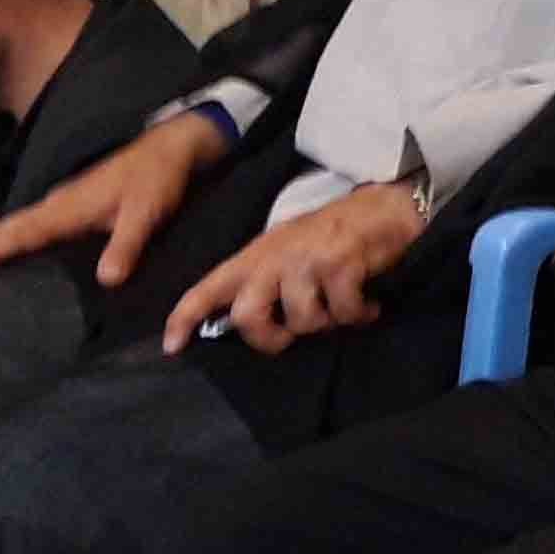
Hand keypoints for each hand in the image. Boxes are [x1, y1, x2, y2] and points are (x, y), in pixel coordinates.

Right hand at [0, 109, 223, 285]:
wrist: (172, 147)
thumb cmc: (158, 180)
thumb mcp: (147, 212)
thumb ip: (127, 244)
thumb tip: (106, 279)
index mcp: (66, 208)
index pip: (15, 234)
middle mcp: (55, 205)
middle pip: (2, 231)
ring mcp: (61, 205)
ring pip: (12, 228)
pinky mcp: (70, 207)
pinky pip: (28, 228)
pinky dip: (5, 241)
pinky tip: (2, 255)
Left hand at [162, 183, 423, 354]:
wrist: (382, 207)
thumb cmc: (332, 235)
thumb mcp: (286, 251)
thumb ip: (263, 282)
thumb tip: (245, 323)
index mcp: (256, 255)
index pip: (210, 286)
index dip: (185, 317)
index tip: (172, 347)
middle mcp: (275, 257)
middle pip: (248, 316)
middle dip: (270, 338)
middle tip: (292, 336)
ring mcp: (307, 260)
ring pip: (302, 321)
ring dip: (327, 323)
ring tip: (341, 307)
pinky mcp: (340, 265)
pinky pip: (342, 313)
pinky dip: (359, 314)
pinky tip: (367, 303)